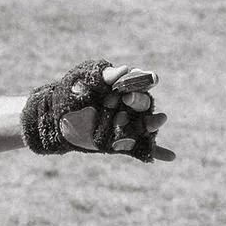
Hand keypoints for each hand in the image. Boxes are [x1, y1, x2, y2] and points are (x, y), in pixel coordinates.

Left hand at [52, 62, 170, 160]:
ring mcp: (127, 125)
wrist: (55, 121)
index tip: (146, 78)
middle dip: (140, 101)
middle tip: (128, 100)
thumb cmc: (70, 96)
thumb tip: (126, 70)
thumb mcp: (83, 82)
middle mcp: (128, 106)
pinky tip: (170, 156)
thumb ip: (104, 75)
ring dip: (154, 123)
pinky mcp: (123, 143)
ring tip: (158, 121)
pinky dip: (158, 152)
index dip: (143, 80)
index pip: (138, 82)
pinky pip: (143, 147)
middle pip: (143, 103)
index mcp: (121, 88)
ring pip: (146, 124)